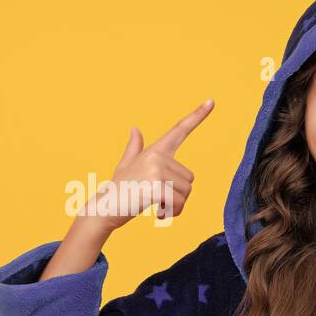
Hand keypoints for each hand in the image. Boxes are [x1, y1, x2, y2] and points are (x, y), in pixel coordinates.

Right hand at [85, 98, 212, 231]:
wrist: (103, 209)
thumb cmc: (118, 189)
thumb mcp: (126, 165)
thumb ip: (134, 148)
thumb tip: (135, 129)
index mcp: (155, 150)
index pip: (179, 129)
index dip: (197, 115)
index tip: (211, 101)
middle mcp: (157, 156)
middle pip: (189, 179)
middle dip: (178, 195)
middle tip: (158, 200)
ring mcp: (156, 170)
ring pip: (186, 193)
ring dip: (175, 206)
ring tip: (156, 207)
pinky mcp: (155, 186)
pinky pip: (178, 203)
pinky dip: (171, 213)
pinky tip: (157, 215)